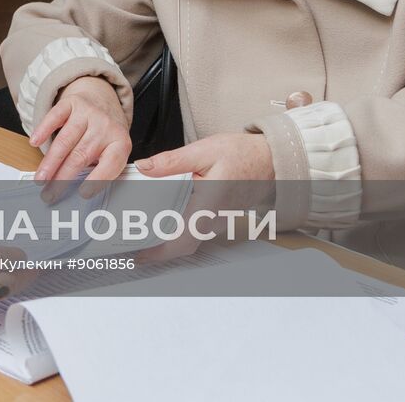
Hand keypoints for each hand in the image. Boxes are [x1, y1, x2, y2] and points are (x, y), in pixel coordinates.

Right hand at [29, 76, 130, 191]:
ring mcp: (88, 113)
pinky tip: (35, 142)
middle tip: (50, 192)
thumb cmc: (105, 133)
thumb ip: (100, 168)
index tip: (83, 193)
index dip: (98, 179)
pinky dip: (44, 130)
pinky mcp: (72, 103)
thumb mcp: (112, 150)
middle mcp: (106, 126)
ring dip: (50, 161)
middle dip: (63, 177)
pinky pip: (55, 116)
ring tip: (41, 178)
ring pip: (65, 140)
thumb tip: (79, 192)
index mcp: (120, 142)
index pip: (111, 163)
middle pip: (81, 155)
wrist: (102, 98)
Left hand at [134, 133, 274, 261]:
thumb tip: (145, 167)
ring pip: (189, 240)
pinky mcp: (219, 217)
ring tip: (142, 233)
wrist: (271, 160)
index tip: (138, 254)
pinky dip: (179, 231)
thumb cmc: (243, 155)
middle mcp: (214, 220)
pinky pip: (196, 230)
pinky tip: (164, 220)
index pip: (181, 239)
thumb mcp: (204, 151)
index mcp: (208, 206)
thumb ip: (172, 161)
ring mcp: (218, 221)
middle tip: (133, 246)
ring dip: (167, 242)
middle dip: (157, 251)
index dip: (158, 251)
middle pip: (182, 245)